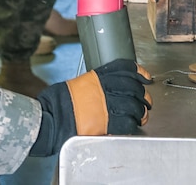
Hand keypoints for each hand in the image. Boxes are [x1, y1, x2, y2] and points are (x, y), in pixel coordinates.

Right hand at [29, 59, 152, 156]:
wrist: (50, 118)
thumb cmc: (59, 102)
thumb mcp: (79, 84)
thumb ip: (97, 86)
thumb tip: (112, 90)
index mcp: (97, 78)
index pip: (125, 69)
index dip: (139, 73)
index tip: (146, 78)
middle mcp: (103, 89)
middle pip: (133, 89)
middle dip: (143, 96)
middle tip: (146, 103)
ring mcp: (105, 106)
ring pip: (133, 106)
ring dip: (141, 112)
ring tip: (141, 116)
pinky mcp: (105, 124)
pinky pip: (126, 123)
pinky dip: (132, 125)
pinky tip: (132, 126)